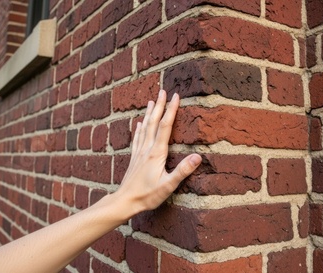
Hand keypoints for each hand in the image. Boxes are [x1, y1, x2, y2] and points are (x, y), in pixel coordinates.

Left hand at [114, 90, 201, 214]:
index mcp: (157, 153)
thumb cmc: (147, 196)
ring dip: (149, 113)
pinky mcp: (134, 158)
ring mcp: (139, 153)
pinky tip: (139, 124)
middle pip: (154, 122)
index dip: (171, 110)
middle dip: (159, 106)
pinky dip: (139, 128)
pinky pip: (137, 138)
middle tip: (163, 91)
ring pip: (145, 128)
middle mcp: (147, 149)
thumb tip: (198, 157)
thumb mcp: (168, 185)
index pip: (166, 126)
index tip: (176, 96)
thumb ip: (183, 171)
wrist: (124, 201)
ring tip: (151, 101)